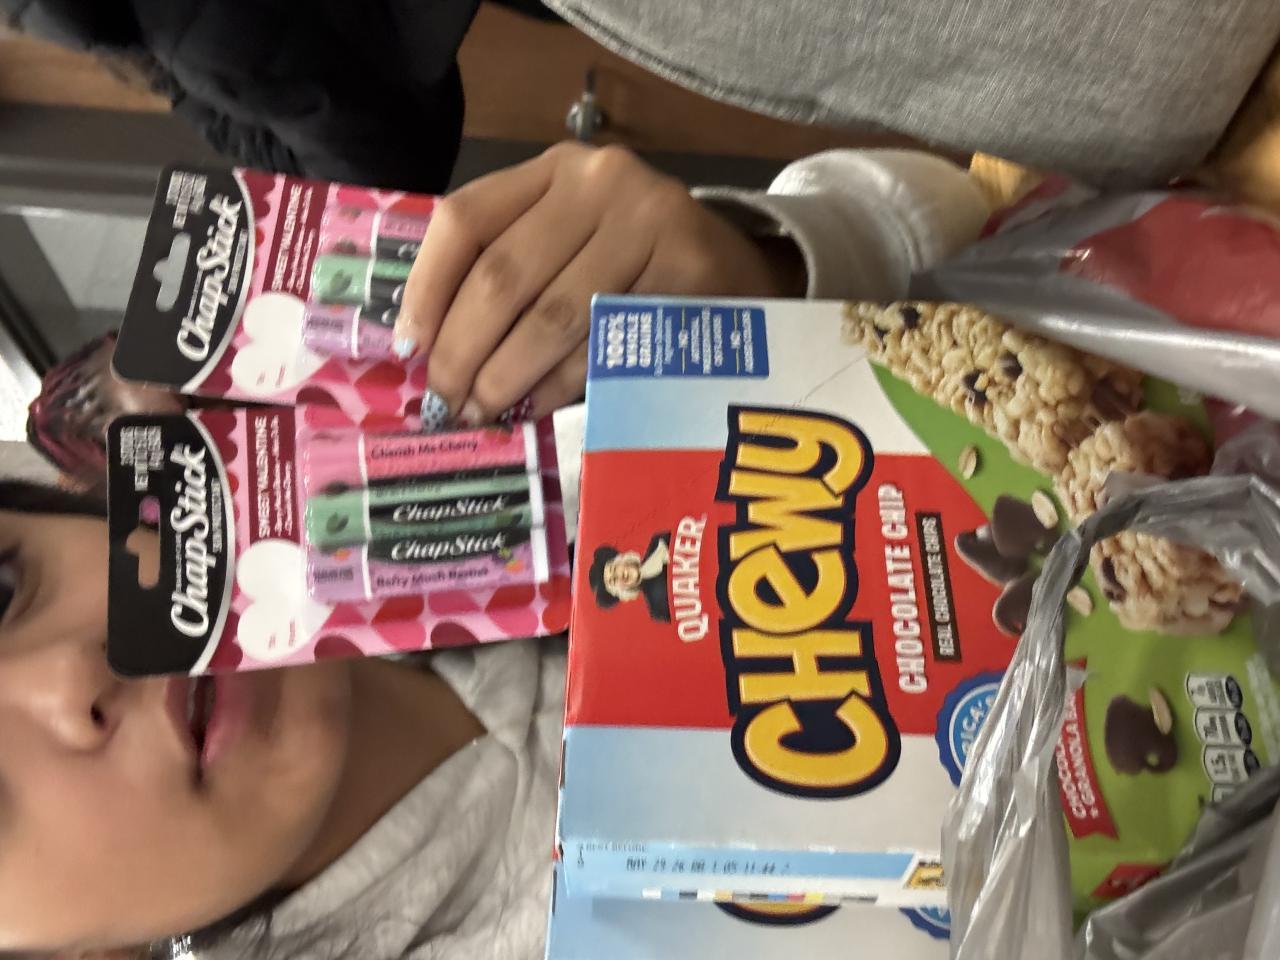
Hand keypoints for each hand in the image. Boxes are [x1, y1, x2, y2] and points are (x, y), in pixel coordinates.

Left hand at [394, 142, 803, 425]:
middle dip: (463, 350)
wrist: (743, 269)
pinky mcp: (688, 271)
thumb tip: (431, 349)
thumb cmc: (637, 263)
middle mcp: (599, 182)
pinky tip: (540, 408)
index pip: (466, 219)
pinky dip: (564, 386)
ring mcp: (649, 222)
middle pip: (503, 276)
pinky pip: (607, 345)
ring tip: (483, 412)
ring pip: (552, 317)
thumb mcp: (573, 238)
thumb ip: (512, 268)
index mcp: (555, 169)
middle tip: (446, 401)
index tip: (411, 347)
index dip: (427, 287)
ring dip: (507, 377)